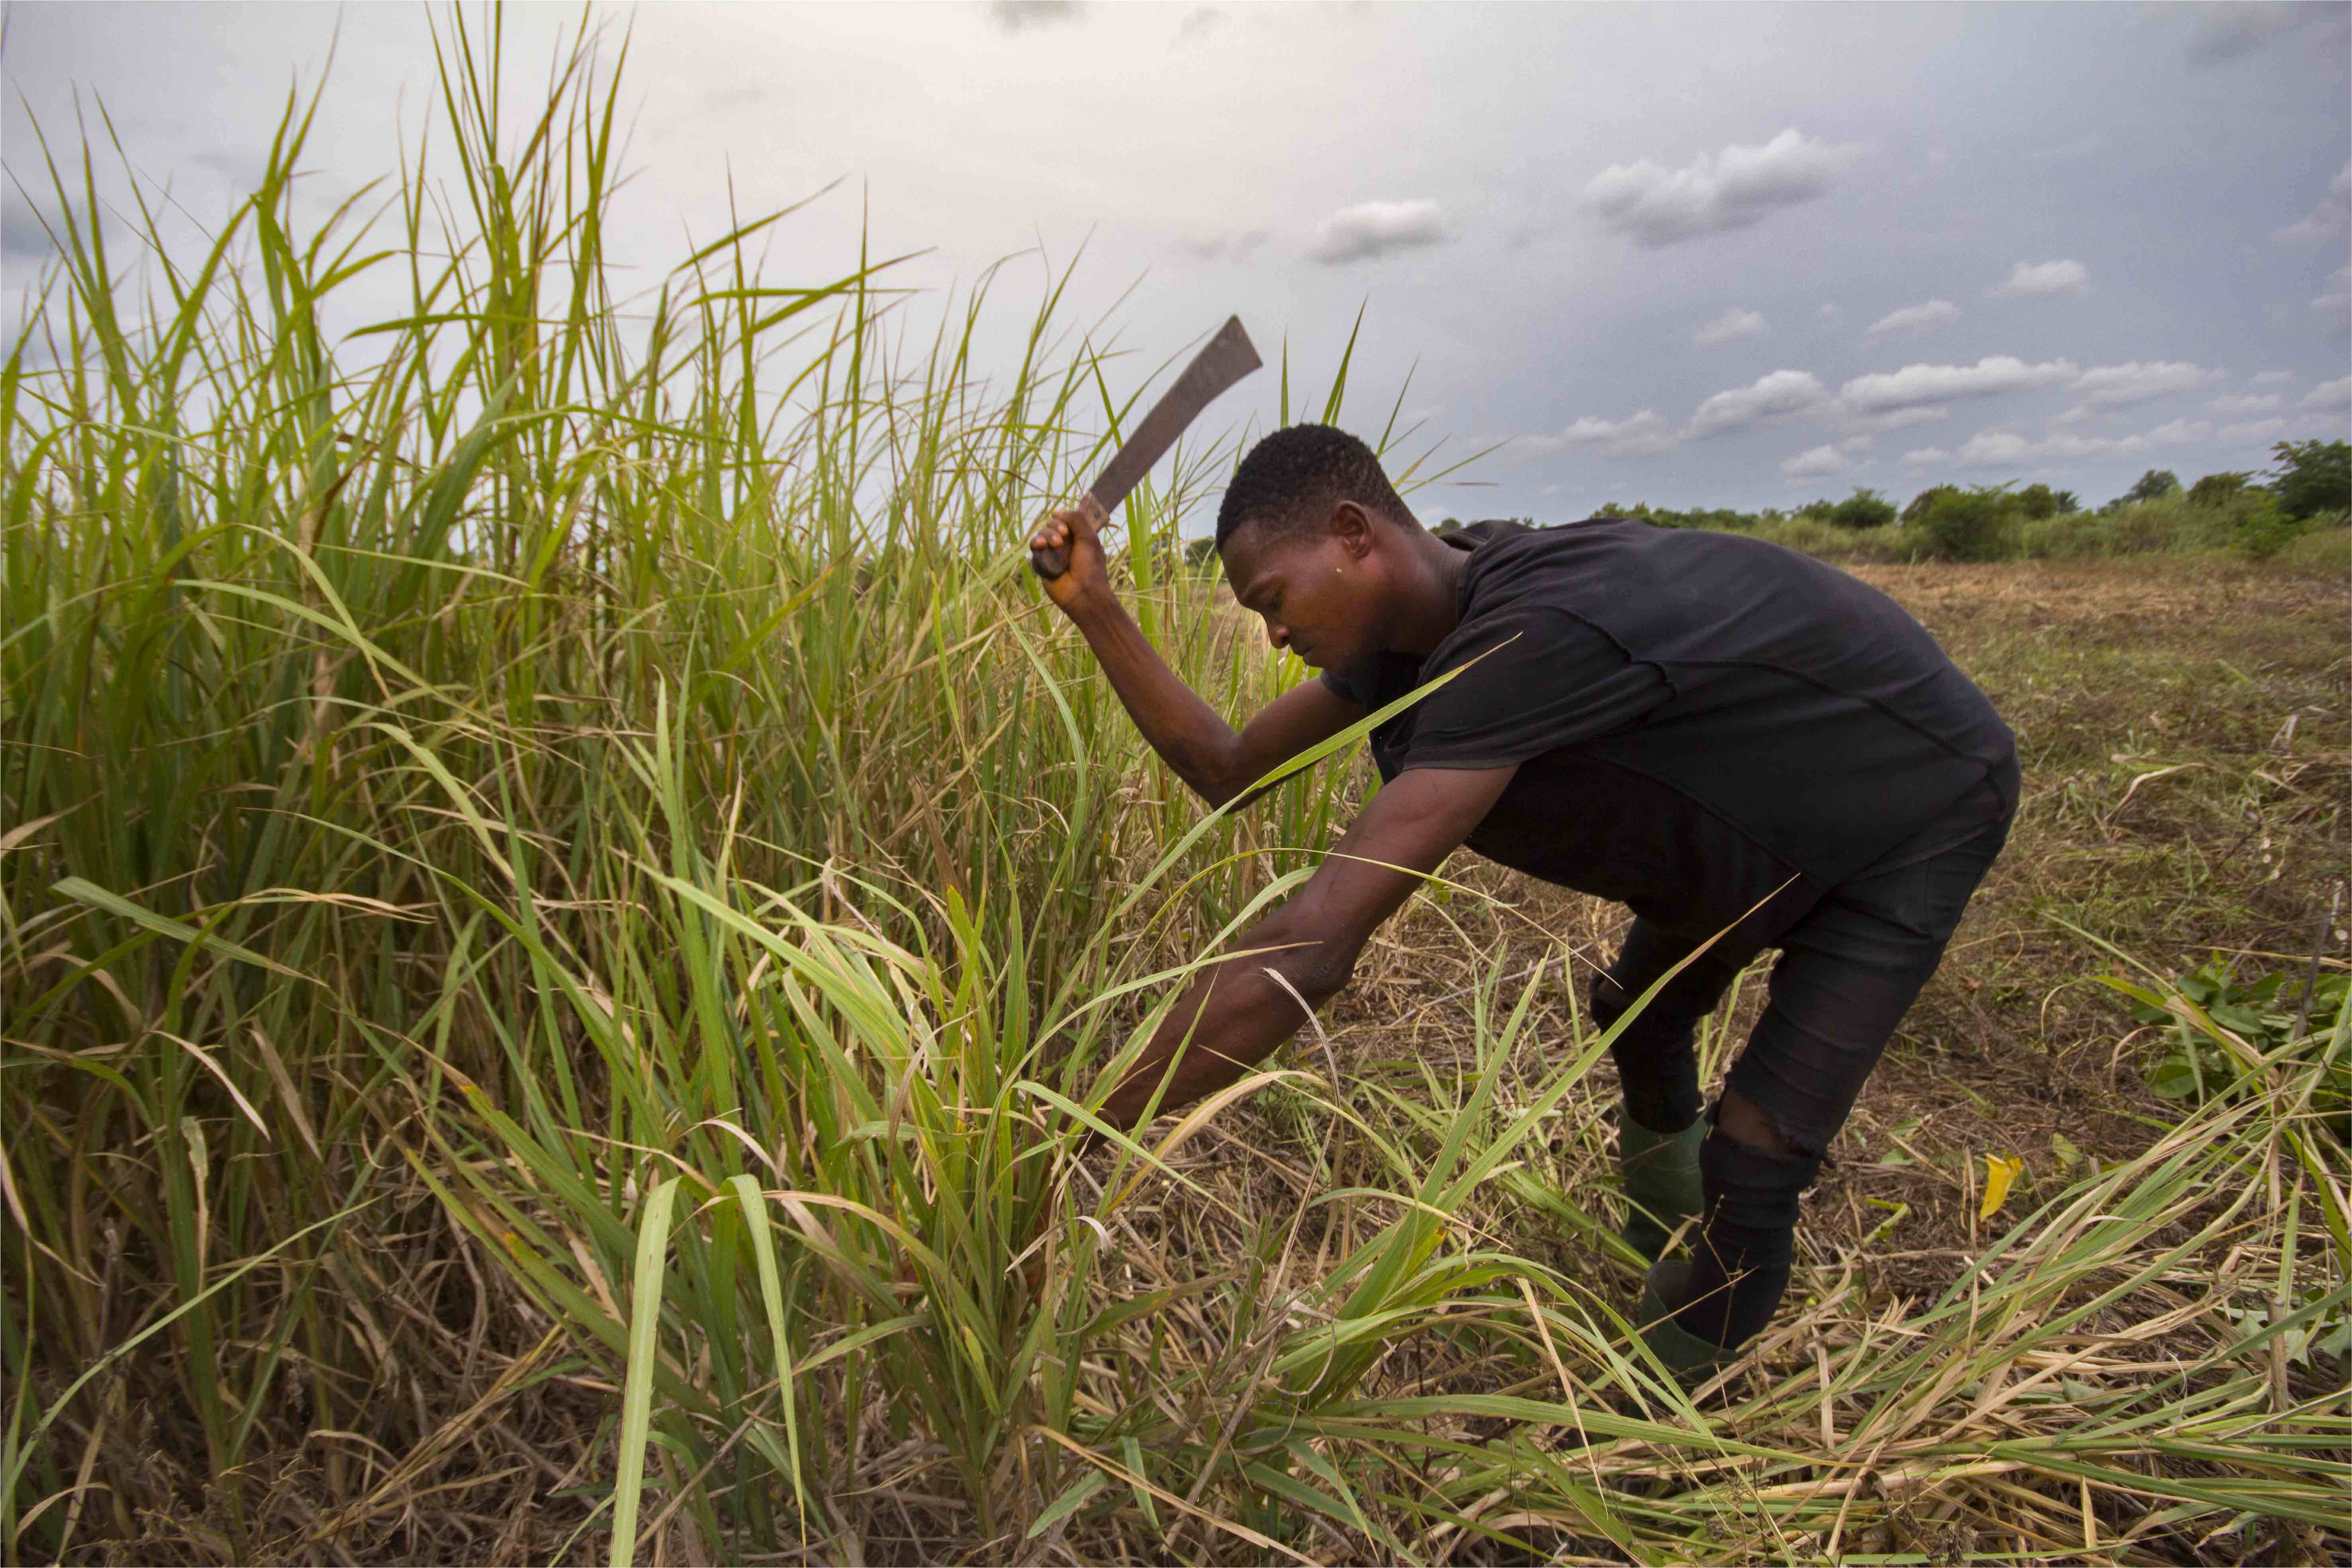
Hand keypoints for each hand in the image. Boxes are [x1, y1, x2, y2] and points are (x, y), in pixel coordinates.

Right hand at [1028, 495, 1111, 611]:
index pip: (1065, 521)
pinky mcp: (1042, 564)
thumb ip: (1076, 520)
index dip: (1063, 519)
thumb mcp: (1089, 538)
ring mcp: (1053, 554)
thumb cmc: (1090, 567)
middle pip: (1051, 526)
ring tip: (1054, 544)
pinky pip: (1034, 549)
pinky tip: (1039, 545)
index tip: (1066, 527)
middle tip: (1062, 537)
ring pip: (1042, 535)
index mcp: (1078, 538)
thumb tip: (1056, 512)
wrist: (1083, 593)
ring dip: (1046, 535)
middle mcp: (1065, 544)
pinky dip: (1036, 544)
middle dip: (1054, 528)